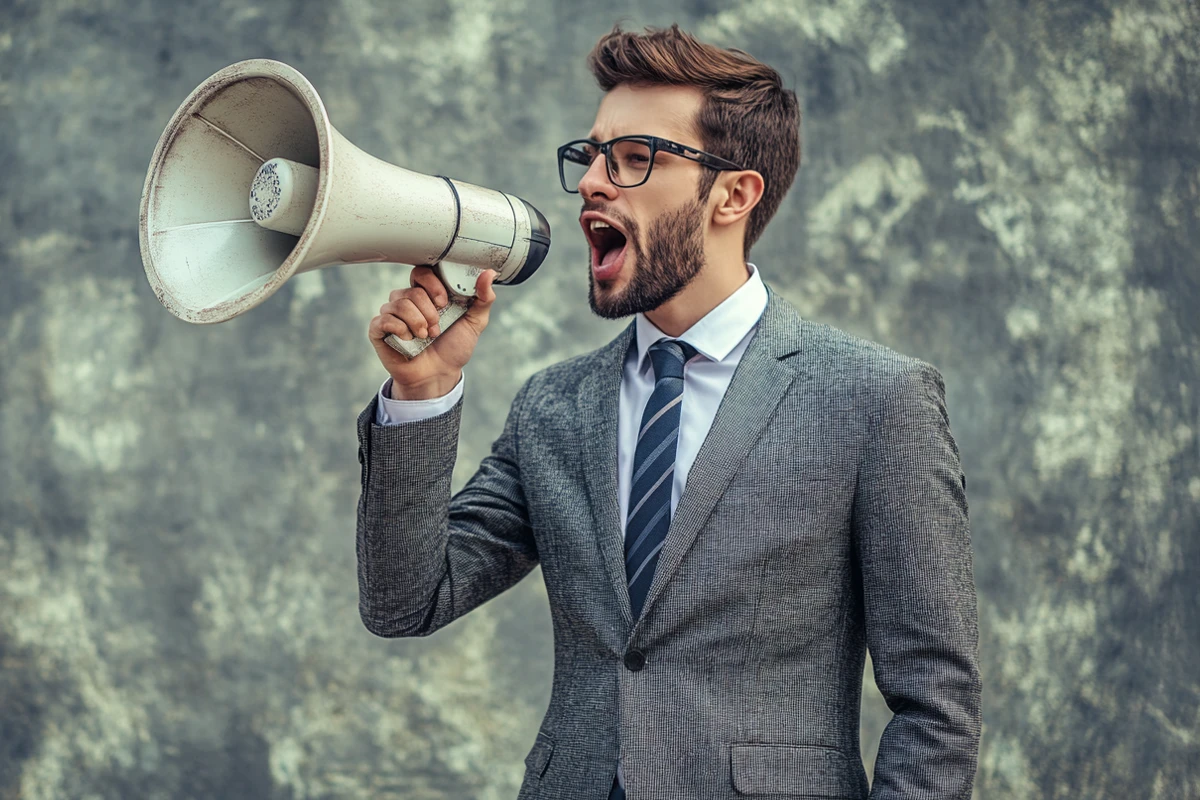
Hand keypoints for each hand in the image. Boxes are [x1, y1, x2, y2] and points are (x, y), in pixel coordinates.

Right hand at [368, 266, 497, 398]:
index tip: (444, 302)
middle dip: (429, 311)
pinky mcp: (379, 329)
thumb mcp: (475, 322)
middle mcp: (408, 299)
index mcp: (428, 293)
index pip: (422, 272)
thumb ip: (483, 297)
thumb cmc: (454, 347)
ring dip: (417, 322)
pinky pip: (384, 319)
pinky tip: (410, 339)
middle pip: (412, 290)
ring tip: (426, 337)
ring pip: (399, 303)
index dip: (433, 284)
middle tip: (437, 328)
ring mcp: (392, 313)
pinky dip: (400, 329)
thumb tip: (488, 273)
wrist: (439, 375)